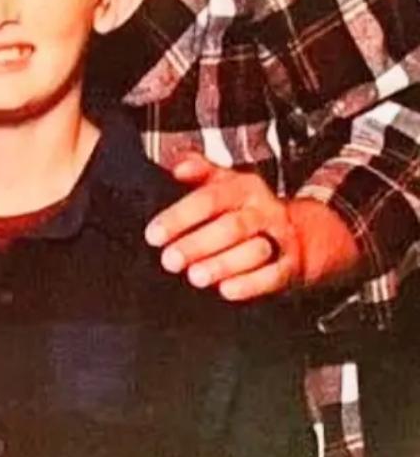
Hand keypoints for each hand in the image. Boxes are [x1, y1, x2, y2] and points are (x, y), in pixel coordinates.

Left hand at [144, 153, 361, 300]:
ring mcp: (279, 238)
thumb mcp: (224, 181)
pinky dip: (250, 284)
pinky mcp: (290, 265)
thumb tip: (176, 167)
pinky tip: (227, 290)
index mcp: (242, 187)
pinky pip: (273, 275)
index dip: (179, 217)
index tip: (154, 234)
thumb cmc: (247, 207)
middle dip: (198, 244)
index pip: (208, 199)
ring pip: (253, 251)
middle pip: (230, 227)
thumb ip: (197, 169)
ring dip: (223, 265)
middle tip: (170, 260)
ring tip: (195, 276)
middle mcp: (262, 211)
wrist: (301, 231)